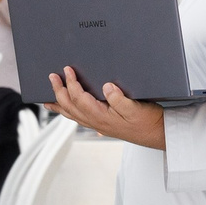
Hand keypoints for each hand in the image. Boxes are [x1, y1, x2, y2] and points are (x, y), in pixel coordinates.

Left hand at [48, 67, 165, 149]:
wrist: (157, 134)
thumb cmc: (149, 122)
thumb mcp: (136, 108)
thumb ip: (120, 99)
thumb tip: (107, 87)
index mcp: (102, 116)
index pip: (79, 98)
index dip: (71, 84)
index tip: (67, 70)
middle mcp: (96, 122)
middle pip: (70, 107)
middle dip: (59, 91)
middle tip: (52, 77)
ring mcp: (98, 125)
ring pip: (72, 114)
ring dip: (59, 104)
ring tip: (48, 99)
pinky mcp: (102, 125)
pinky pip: (79, 118)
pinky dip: (68, 112)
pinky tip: (66, 110)